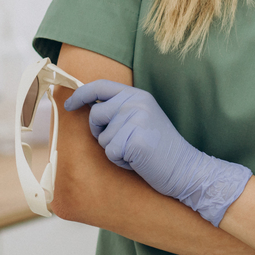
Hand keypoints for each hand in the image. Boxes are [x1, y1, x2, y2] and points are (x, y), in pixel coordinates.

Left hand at [65, 80, 251, 226]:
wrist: (185, 168)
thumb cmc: (160, 149)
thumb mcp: (142, 119)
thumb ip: (121, 109)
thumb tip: (88, 107)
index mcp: (138, 95)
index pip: (101, 86)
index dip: (81, 94)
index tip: (69, 105)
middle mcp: (137, 103)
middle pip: (95, 114)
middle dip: (100, 132)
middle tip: (123, 142)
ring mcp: (137, 119)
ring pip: (102, 137)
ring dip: (114, 150)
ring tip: (136, 152)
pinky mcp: (135, 140)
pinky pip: (110, 153)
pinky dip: (121, 162)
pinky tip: (138, 161)